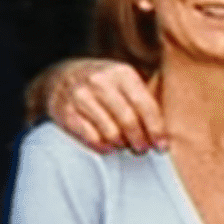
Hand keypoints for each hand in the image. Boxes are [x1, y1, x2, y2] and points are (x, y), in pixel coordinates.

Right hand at [43, 58, 164, 152]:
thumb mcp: (124, 81)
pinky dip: (103, 147)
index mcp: (122, 73)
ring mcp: (81, 95)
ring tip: (123, 145)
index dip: (156, 130)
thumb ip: (143, 101)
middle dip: (139, 141)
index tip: (162, 146)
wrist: (60, 76)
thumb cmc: (102, 84)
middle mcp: (100, 81)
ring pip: (110, 132)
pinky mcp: (65, 111)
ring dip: (121, 145)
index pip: (145, 105)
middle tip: (141, 149)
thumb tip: (163, 133)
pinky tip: (108, 146)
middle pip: (129, 121)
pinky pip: (90, 137)